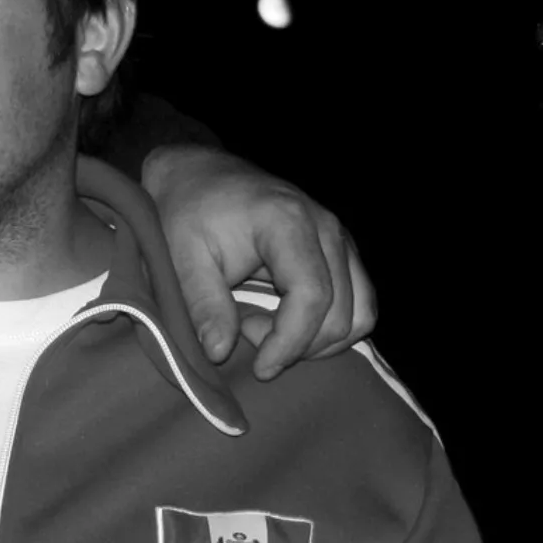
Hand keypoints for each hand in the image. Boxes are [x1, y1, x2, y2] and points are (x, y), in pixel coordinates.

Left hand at [139, 144, 376, 378]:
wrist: (199, 174)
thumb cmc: (187, 211)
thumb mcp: (181, 255)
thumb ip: (202, 303)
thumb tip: (220, 352)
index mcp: (288, 221)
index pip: (313, 295)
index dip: (291, 341)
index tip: (260, 367)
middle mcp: (326, 228)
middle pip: (342, 312)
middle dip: (299, 344)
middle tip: (246, 332)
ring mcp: (340, 238)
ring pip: (361, 312)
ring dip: (319, 341)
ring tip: (266, 328)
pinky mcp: (341, 251)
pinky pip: (358, 303)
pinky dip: (329, 327)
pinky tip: (284, 322)